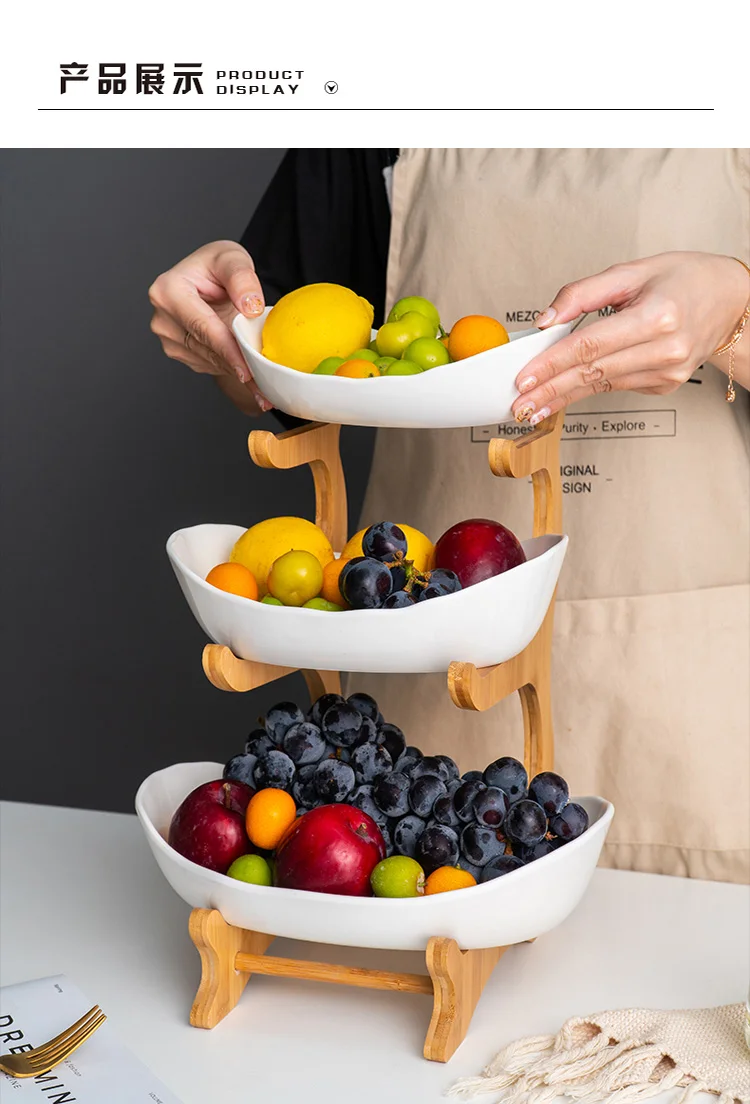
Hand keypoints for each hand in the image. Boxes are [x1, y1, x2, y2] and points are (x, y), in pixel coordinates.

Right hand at [149, 240, 271, 411]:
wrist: (209, 279)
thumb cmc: (218, 266)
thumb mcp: (233, 258)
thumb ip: (243, 278)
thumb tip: (251, 307)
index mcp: (168, 291)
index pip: (203, 327)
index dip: (227, 350)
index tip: (247, 372)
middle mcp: (162, 317)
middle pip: (206, 348)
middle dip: (238, 365)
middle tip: (265, 385)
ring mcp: (168, 338)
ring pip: (209, 360)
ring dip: (237, 370)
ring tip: (262, 380)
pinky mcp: (179, 351)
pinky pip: (208, 364)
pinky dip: (230, 367)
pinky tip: (248, 368)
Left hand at [512, 252, 749, 424]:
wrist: (730, 302)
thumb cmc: (684, 280)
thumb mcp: (633, 271)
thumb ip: (584, 293)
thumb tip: (546, 319)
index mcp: (658, 316)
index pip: (591, 345)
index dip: (553, 363)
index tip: (525, 378)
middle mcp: (666, 349)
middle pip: (593, 373)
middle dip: (550, 391)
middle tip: (518, 405)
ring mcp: (668, 372)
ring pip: (601, 386)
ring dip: (563, 397)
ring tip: (531, 407)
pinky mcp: (664, 385)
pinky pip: (616, 385)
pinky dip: (588, 388)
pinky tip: (564, 393)